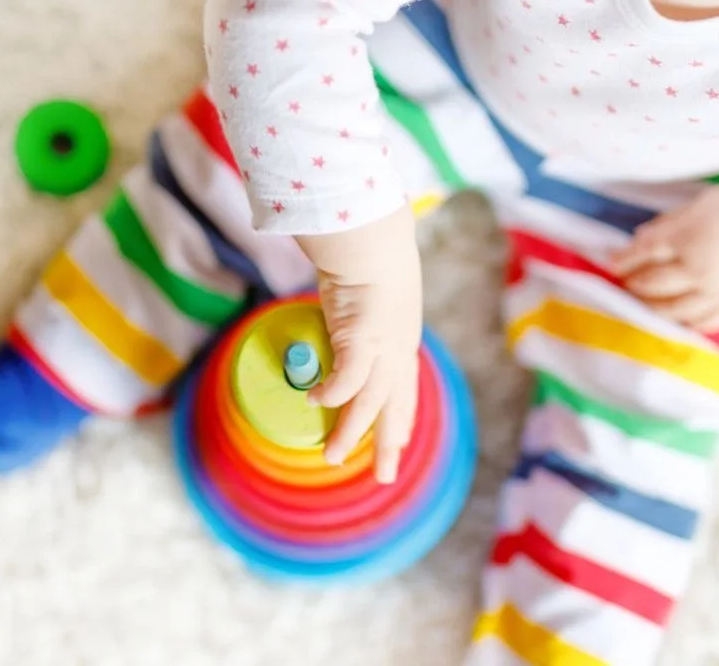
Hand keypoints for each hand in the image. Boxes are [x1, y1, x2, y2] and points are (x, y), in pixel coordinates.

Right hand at [295, 205, 422, 483]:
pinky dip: (330, 395)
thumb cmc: (367, 257)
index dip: (401, 420)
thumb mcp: (369, 295)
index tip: (398, 443)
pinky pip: (345, 382)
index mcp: (402, 341)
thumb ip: (355, 314)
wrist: (372, 241)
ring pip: (369, 405)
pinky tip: (313, 403)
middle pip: (396, 408)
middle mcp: (398, 350)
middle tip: (385, 477)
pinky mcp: (363, 342)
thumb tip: (336, 314)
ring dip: (350, 432)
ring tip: (332, 456)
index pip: (405, 391)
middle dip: (390, 445)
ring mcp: (383, 348)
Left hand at [610, 166, 718, 330]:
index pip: (644, 253)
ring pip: (674, 311)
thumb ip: (668, 223)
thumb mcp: (700, 203)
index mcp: (688, 239)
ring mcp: (716, 292)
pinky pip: (703, 323)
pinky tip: (675, 319)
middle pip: (653, 285)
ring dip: (652, 308)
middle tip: (624, 284)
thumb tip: (640, 239)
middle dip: (634, 285)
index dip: (623, 260)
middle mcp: (698, 270)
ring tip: (643, 303)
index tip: (611, 263)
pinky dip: (685, 323)